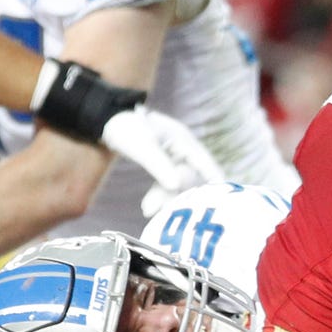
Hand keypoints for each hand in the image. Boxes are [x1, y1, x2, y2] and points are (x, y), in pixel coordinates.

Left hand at [98, 107, 224, 214]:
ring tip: (147, 210)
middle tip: (155, 209)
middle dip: (178, 195)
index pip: (205, 163)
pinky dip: (160, 195)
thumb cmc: (126, 128)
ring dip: (166, 197)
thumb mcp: (142, 147)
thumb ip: (159, 166)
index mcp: (183, 140)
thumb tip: (176, 186)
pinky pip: (168, 184)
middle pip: (190, 177)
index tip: (223, 200)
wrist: (107, 121)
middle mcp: (183, 149)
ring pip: (178, 183)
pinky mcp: (164, 165)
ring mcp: (174, 157)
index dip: (214, 181)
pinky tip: (147, 208)